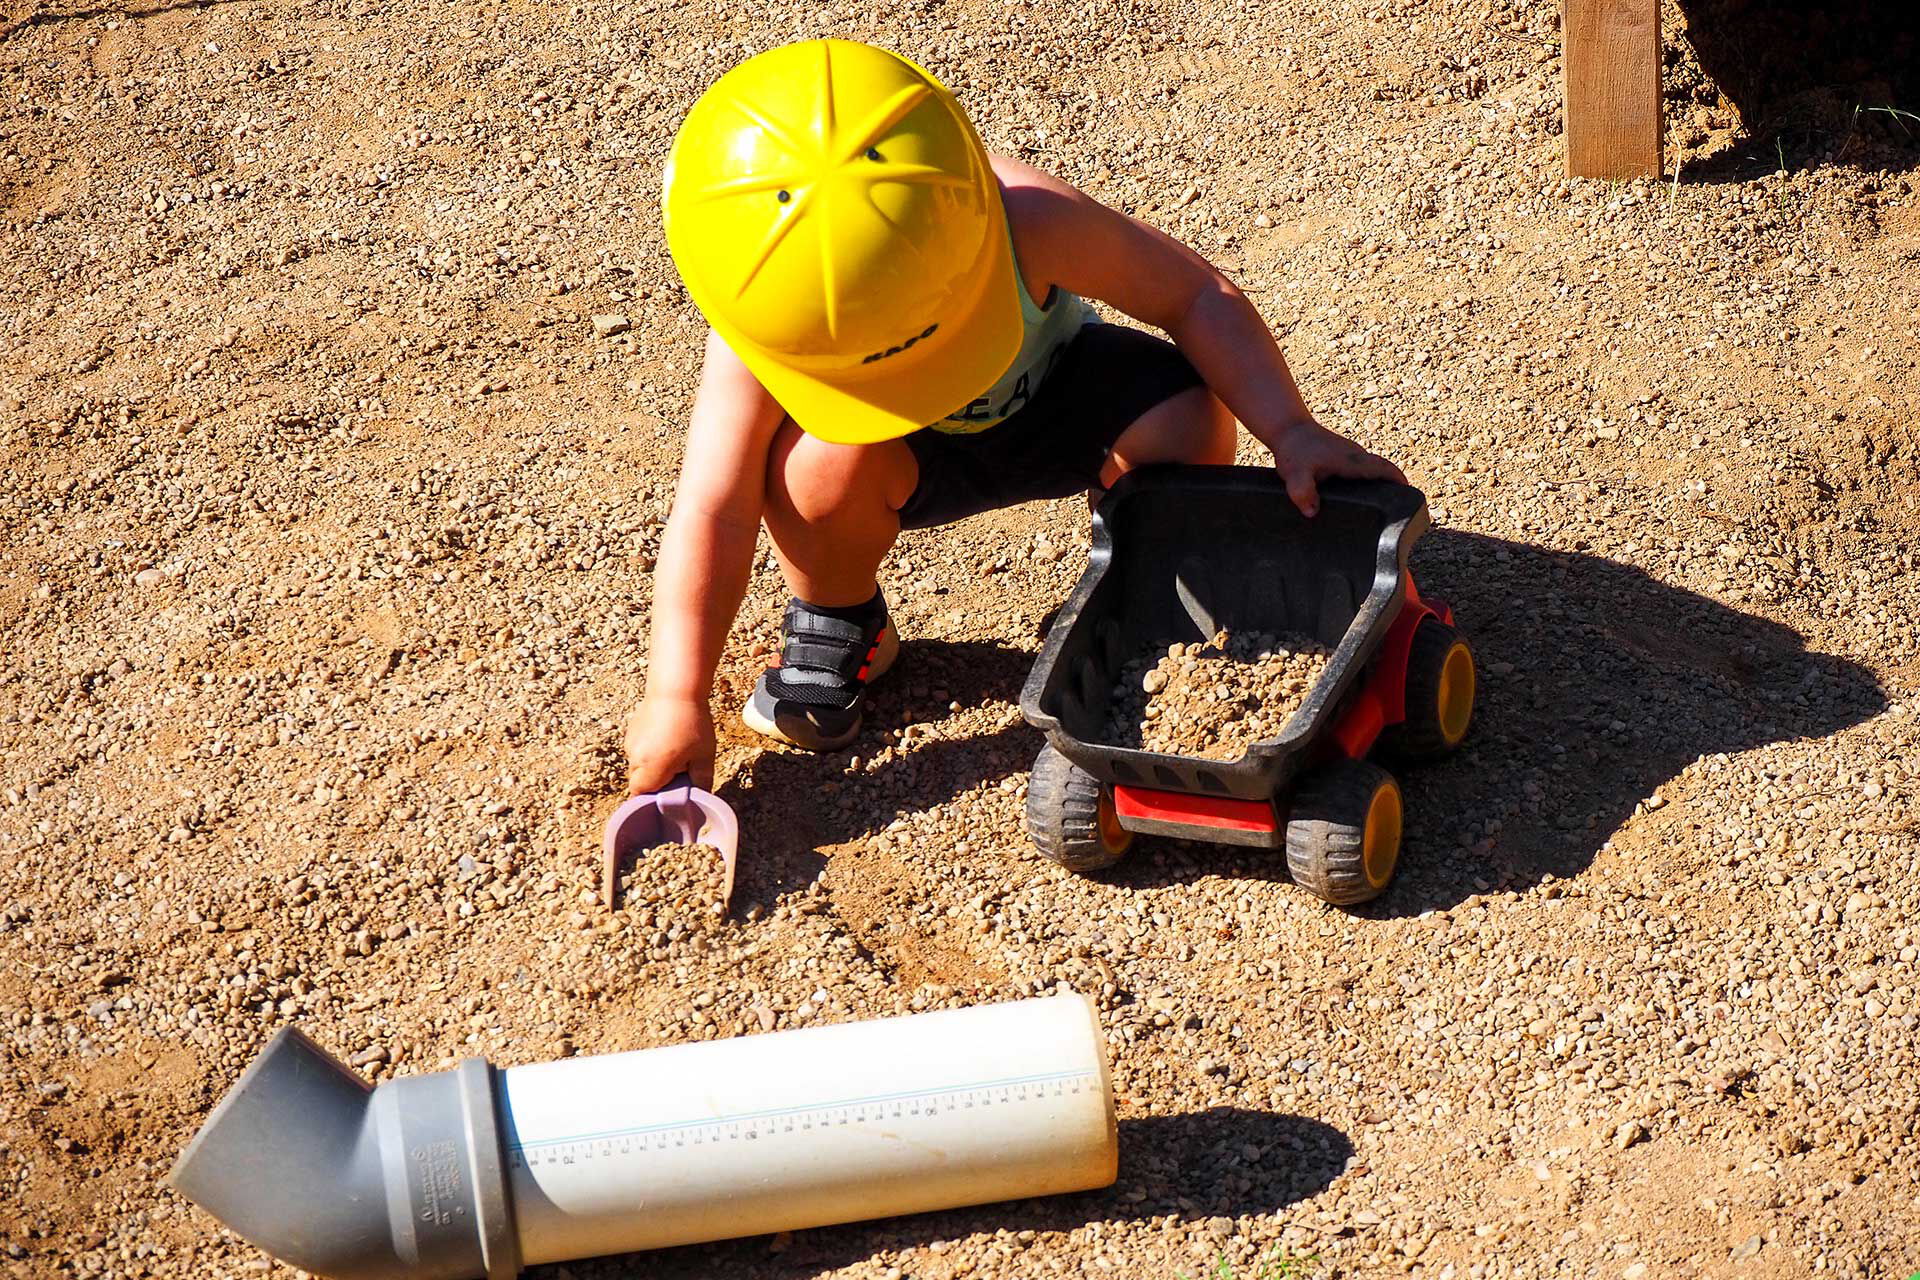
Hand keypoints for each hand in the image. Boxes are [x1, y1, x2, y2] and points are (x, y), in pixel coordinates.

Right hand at [623, 696, 715, 793]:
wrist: (676, 687)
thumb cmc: (692, 722)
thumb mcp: (705, 755)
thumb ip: (702, 781)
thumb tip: (700, 798)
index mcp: (651, 768)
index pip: (640, 796)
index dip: (652, 800)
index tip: (668, 797)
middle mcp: (635, 758)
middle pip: (639, 782)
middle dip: (656, 783)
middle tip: (679, 772)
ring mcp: (630, 743)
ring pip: (638, 766)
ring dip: (653, 766)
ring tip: (675, 750)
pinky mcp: (631, 730)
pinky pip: (638, 750)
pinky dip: (650, 751)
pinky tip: (668, 738)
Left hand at [1265, 418, 1405, 517]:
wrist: (1289, 428)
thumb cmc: (1294, 451)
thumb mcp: (1294, 474)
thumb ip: (1302, 492)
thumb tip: (1312, 512)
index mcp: (1351, 461)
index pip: (1384, 469)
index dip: (1398, 481)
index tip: (1410, 495)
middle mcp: (1357, 456)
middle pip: (1384, 469)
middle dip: (1395, 485)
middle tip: (1400, 508)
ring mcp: (1352, 454)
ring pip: (1374, 468)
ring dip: (1383, 481)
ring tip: (1383, 506)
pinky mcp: (1345, 455)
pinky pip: (1364, 468)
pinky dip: (1370, 478)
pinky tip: (1361, 495)